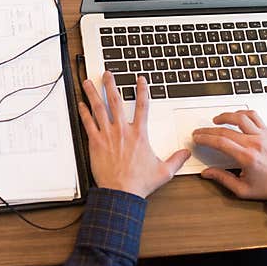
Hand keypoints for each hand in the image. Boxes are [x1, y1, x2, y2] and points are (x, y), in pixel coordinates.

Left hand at [79, 72, 189, 198]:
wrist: (121, 192)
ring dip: (93, 93)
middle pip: (116, 101)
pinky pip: (88, 124)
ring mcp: (107, 135)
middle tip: (107, 73)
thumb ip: (176, 159)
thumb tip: (186, 152)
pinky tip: (80, 104)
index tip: (139, 80)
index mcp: (139, 134)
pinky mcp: (95, 143)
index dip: (142, 90)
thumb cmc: (139, 183)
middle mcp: (122, 131)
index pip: (142, 106)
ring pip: (99, 108)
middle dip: (111, 85)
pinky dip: (84, 113)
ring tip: (88, 82)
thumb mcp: (164, 171)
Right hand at [192, 110, 266, 205]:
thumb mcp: (243, 190)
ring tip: (216, 120)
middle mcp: (255, 143)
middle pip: (225, 130)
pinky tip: (235, 117)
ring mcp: (263, 136)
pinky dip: (242, 113)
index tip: (197, 138)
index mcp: (247, 158)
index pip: (220, 142)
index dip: (205, 138)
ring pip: (240, 117)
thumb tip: (207, 173)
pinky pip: (254, 116)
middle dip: (208, 130)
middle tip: (200, 132)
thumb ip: (223, 179)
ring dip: (225, 116)